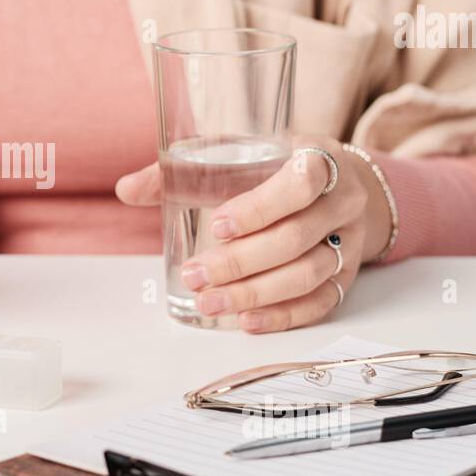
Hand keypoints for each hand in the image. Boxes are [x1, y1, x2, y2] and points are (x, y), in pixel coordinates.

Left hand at [116, 136, 392, 332]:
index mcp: (318, 159)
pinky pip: (321, 302)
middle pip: (296, 238)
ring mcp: (350, 241)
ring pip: (309, 275)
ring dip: (256, 294)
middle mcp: (342, 201)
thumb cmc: (276, 166)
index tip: (217, 225)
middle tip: (194, 275)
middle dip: (240, 263)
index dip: (259, 208)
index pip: (299, 184)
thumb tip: (126, 189)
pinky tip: (246, 320)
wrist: (339, 184)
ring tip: (209, 302)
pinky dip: (283, 316)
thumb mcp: (239, 154)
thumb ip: (184, 170)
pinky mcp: (348, 275)